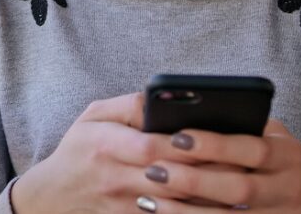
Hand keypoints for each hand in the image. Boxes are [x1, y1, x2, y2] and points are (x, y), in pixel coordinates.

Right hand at [10, 93, 235, 212]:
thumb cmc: (78, 150)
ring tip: (244, 192)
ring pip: (174, 206)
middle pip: (170, 177)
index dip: (183, 144)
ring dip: (209, 202)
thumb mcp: (92, 116)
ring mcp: (125, 205)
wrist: (53, 196)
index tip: (216, 136)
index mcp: (105, 145)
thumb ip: (128, 105)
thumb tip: (160, 97)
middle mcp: (115, 178)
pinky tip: (220, 210)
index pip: (150, 145)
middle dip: (208, 172)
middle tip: (246, 164)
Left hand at [138, 119, 300, 212]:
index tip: (177, 136)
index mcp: (289, 156)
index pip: (252, 148)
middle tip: (152, 170)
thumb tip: (198, 112)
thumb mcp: (280, 143)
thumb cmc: (289, 168)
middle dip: (193, 180)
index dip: (215, 144)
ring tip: (148, 201)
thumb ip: (249, 131)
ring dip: (185, 212)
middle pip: (238, 189)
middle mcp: (288, 189)